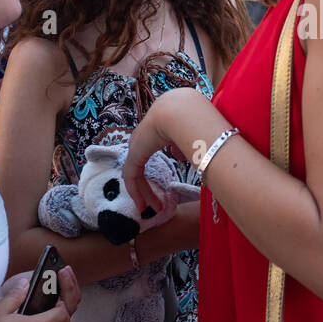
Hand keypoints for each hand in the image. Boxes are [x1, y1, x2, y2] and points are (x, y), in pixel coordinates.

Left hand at [122, 90, 193, 216]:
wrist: (180, 112)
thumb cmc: (191, 120)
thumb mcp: (189, 136)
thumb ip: (183, 146)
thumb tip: (181, 156)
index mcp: (153, 132)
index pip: (149, 153)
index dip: (155, 169)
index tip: (165, 185)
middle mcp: (141, 139)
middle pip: (140, 166)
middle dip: (148, 186)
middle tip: (158, 203)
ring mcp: (136, 146)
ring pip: (135, 175)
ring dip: (144, 193)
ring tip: (154, 208)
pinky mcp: (134, 155)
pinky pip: (131, 178)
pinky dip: (136, 192)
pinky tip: (143, 205)